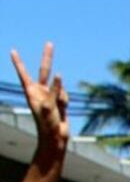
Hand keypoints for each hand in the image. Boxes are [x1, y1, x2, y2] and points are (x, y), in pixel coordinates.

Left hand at [10, 42, 68, 156]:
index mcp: (31, 93)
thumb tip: (59, 74)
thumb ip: (54, 90)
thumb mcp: (49, 107)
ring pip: (60, 87)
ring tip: (57, 110)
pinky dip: (66, 102)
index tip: (12, 51)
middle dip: (48, 57)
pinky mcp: (59, 101)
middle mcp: (40, 91)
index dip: (19, 62)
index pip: (24, 74)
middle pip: (44, 70)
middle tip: (49, 43)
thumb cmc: (47, 124)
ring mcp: (50, 95)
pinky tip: (62, 111)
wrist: (55, 138)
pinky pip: (66, 95)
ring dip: (61, 96)